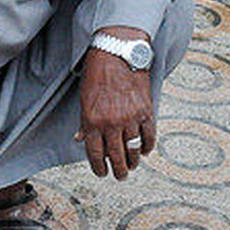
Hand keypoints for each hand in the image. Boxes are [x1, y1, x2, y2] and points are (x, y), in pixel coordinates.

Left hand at [77, 27, 155, 180]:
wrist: (118, 53)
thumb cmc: (97, 74)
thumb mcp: (84, 99)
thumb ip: (84, 122)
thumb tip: (80, 139)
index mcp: (93, 122)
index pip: (95, 154)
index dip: (98, 168)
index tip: (102, 173)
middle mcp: (111, 123)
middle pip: (116, 156)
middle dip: (118, 170)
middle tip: (120, 176)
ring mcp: (130, 118)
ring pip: (133, 149)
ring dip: (133, 161)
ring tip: (132, 166)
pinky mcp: (146, 111)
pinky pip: (149, 136)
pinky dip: (147, 146)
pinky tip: (145, 152)